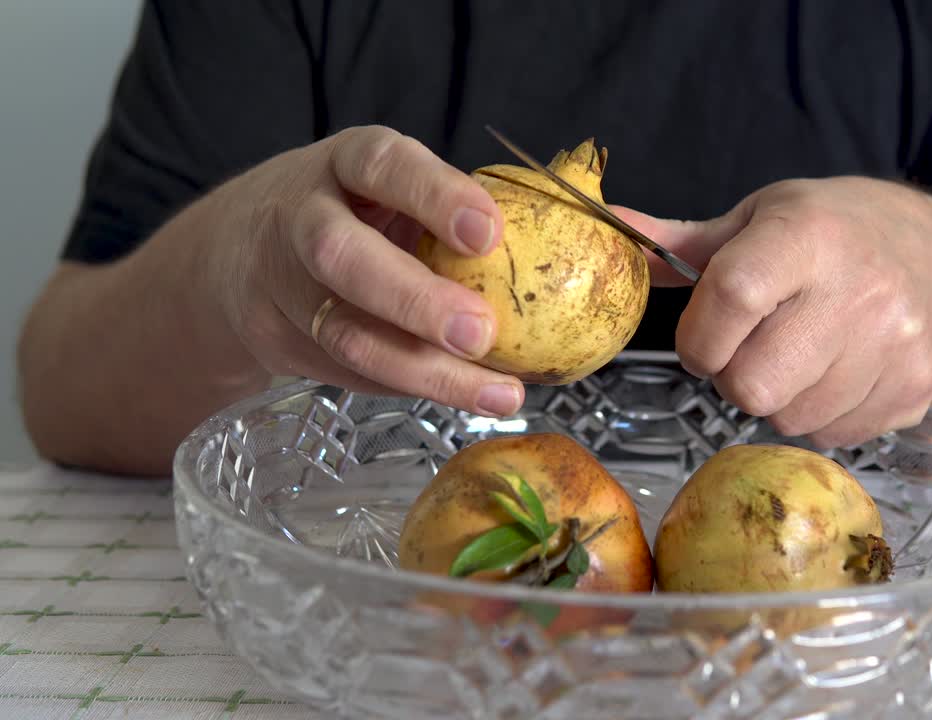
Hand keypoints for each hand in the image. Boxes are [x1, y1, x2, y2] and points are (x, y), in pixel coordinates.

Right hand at [201, 125, 523, 416]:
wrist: (240, 252)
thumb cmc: (358, 212)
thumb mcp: (402, 187)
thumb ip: (485, 205)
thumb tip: (611, 225)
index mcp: (347, 165)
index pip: (384, 165)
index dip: (434, 195)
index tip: (489, 231)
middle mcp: (303, 218)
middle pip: (342, 256)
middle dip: (415, 299)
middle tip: (482, 332)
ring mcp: (283, 286)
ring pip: (344, 333)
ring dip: (424, 371)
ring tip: (498, 394)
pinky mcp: (281, 343)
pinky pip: (350, 373)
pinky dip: (411, 388)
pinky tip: (467, 398)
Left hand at [615, 177, 931, 447]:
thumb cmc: (839, 233)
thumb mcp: (764, 218)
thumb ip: (684, 242)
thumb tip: (610, 226)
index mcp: (810, 236)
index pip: (735, 295)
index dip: (700, 333)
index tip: (700, 338)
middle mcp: (860, 292)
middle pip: (753, 384)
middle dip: (732, 376)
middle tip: (749, 348)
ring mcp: (895, 349)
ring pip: (788, 419)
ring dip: (776, 398)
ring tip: (798, 354)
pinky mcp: (914, 393)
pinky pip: (831, 434)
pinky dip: (817, 414)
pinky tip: (834, 372)